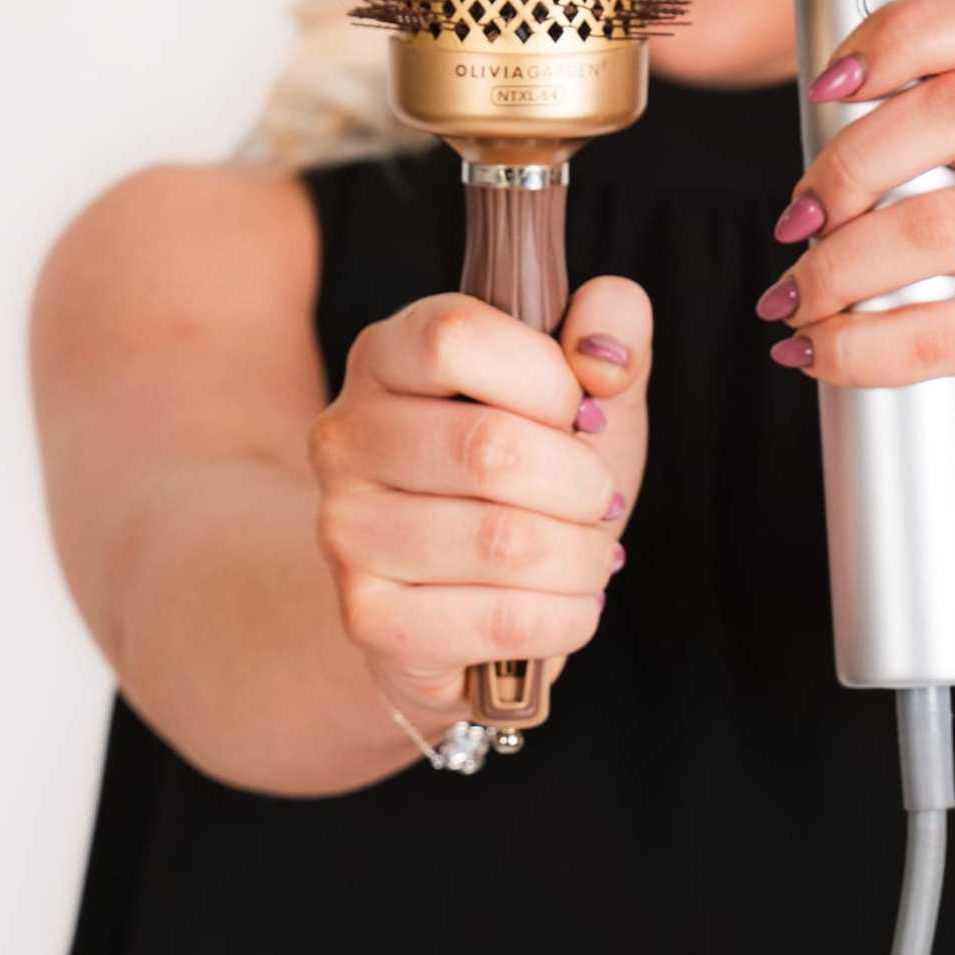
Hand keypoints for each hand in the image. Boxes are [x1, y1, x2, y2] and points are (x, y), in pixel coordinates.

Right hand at [309, 276, 648, 730]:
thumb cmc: (530, 477)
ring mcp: (346, 531)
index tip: (582, 413)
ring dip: (582, 554)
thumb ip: (608, 334)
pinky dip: (567, 614)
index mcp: (387, 355)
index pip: (455, 339)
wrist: (467, 593)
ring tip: (587, 553)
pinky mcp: (369, 618)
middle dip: (582, 481)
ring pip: (503, 542)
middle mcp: (346, 436)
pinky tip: (567, 602)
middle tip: (599, 498)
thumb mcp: (579, 394)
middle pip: (488, 446)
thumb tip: (605, 351)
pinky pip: (501, 620)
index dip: (547, 378)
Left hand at [755, 0, 954, 519]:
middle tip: (793, 224)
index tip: (826, 85)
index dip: (901, 33)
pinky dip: (854, 347)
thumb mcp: (934, 202)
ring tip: (794, 302)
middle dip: (846, 166)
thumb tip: (816, 103)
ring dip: (834, 270)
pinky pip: (939, 330)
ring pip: (935, 226)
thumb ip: (893, 145)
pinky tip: (819, 354)